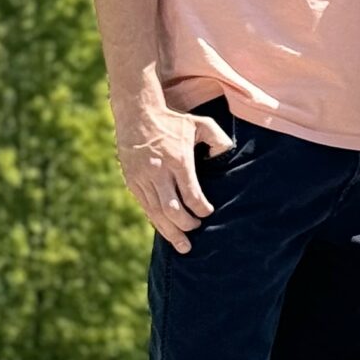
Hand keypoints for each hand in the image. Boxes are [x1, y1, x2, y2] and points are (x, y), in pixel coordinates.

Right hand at [115, 97, 232, 253]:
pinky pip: (145, 207)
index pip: (191, 194)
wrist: (136, 114)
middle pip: (172, 209)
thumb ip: (218, 140)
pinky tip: (165, 230)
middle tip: (196, 231)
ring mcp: (142, 178)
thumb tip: (227, 156)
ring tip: (182, 246)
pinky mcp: (132, 181)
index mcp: (177, 160)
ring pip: (156, 212)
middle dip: (186, 225)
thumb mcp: (200, 124)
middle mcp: (158, 172)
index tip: (208, 213)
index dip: (201, 209)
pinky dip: (156, 221)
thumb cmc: (172, 121)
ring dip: (170, 231)